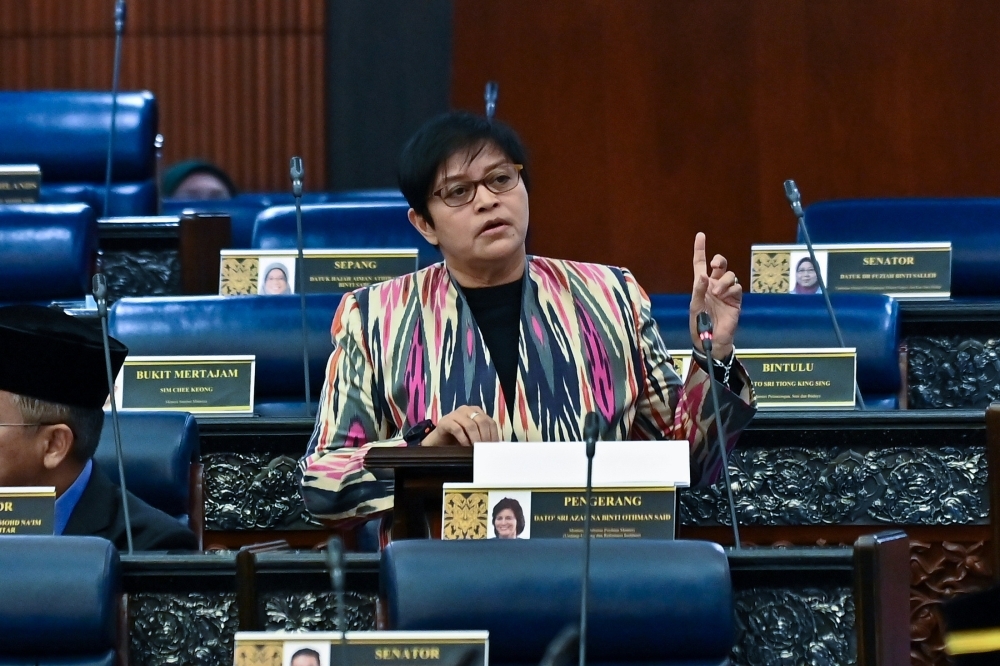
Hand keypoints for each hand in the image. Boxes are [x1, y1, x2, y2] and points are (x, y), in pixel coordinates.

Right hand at [421, 405, 499, 446]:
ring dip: (475, 438)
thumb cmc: (458, 439)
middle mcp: (467, 410)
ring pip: (470, 425)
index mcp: (476, 411)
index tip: (494, 447)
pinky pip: (457, 429)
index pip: (490, 422)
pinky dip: (463, 439)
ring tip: (476, 449)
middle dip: (485, 437)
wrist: (439, 441)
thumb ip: (483, 436)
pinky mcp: (445, 421)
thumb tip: (496, 446)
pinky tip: (465, 446)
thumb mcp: (474, 436)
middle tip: (485, 449)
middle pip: (481, 421)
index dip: (493, 435)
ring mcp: (455, 414)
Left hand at [689, 232, 740, 358]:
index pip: (700, 263)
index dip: (700, 249)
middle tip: (714, 265)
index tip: (701, 235)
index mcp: (701, 284)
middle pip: (720, 265)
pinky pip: (737, 287)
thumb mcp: (695, 306)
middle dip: (719, 261)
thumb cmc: (700, 324)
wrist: (712, 340)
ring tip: (717, 293)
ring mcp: (726, 292)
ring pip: (730, 275)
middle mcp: (715, 285)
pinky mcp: (736, 300)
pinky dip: (731, 290)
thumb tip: (703, 275)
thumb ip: (698, 290)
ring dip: (724, 281)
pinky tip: (726, 298)